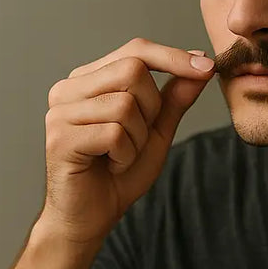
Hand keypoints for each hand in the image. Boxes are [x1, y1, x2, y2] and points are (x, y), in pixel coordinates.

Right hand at [40, 38, 214, 244]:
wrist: (90, 218)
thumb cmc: (118, 175)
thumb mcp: (155, 132)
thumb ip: (173, 99)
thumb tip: (200, 62)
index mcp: (88, 80)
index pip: (134, 50)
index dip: (172, 57)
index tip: (206, 68)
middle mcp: (68, 89)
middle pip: (132, 70)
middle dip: (151, 108)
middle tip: (137, 138)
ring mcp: (60, 112)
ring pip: (125, 104)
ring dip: (137, 139)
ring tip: (120, 157)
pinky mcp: (60, 138)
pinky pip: (114, 134)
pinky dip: (125, 156)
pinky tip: (110, 166)